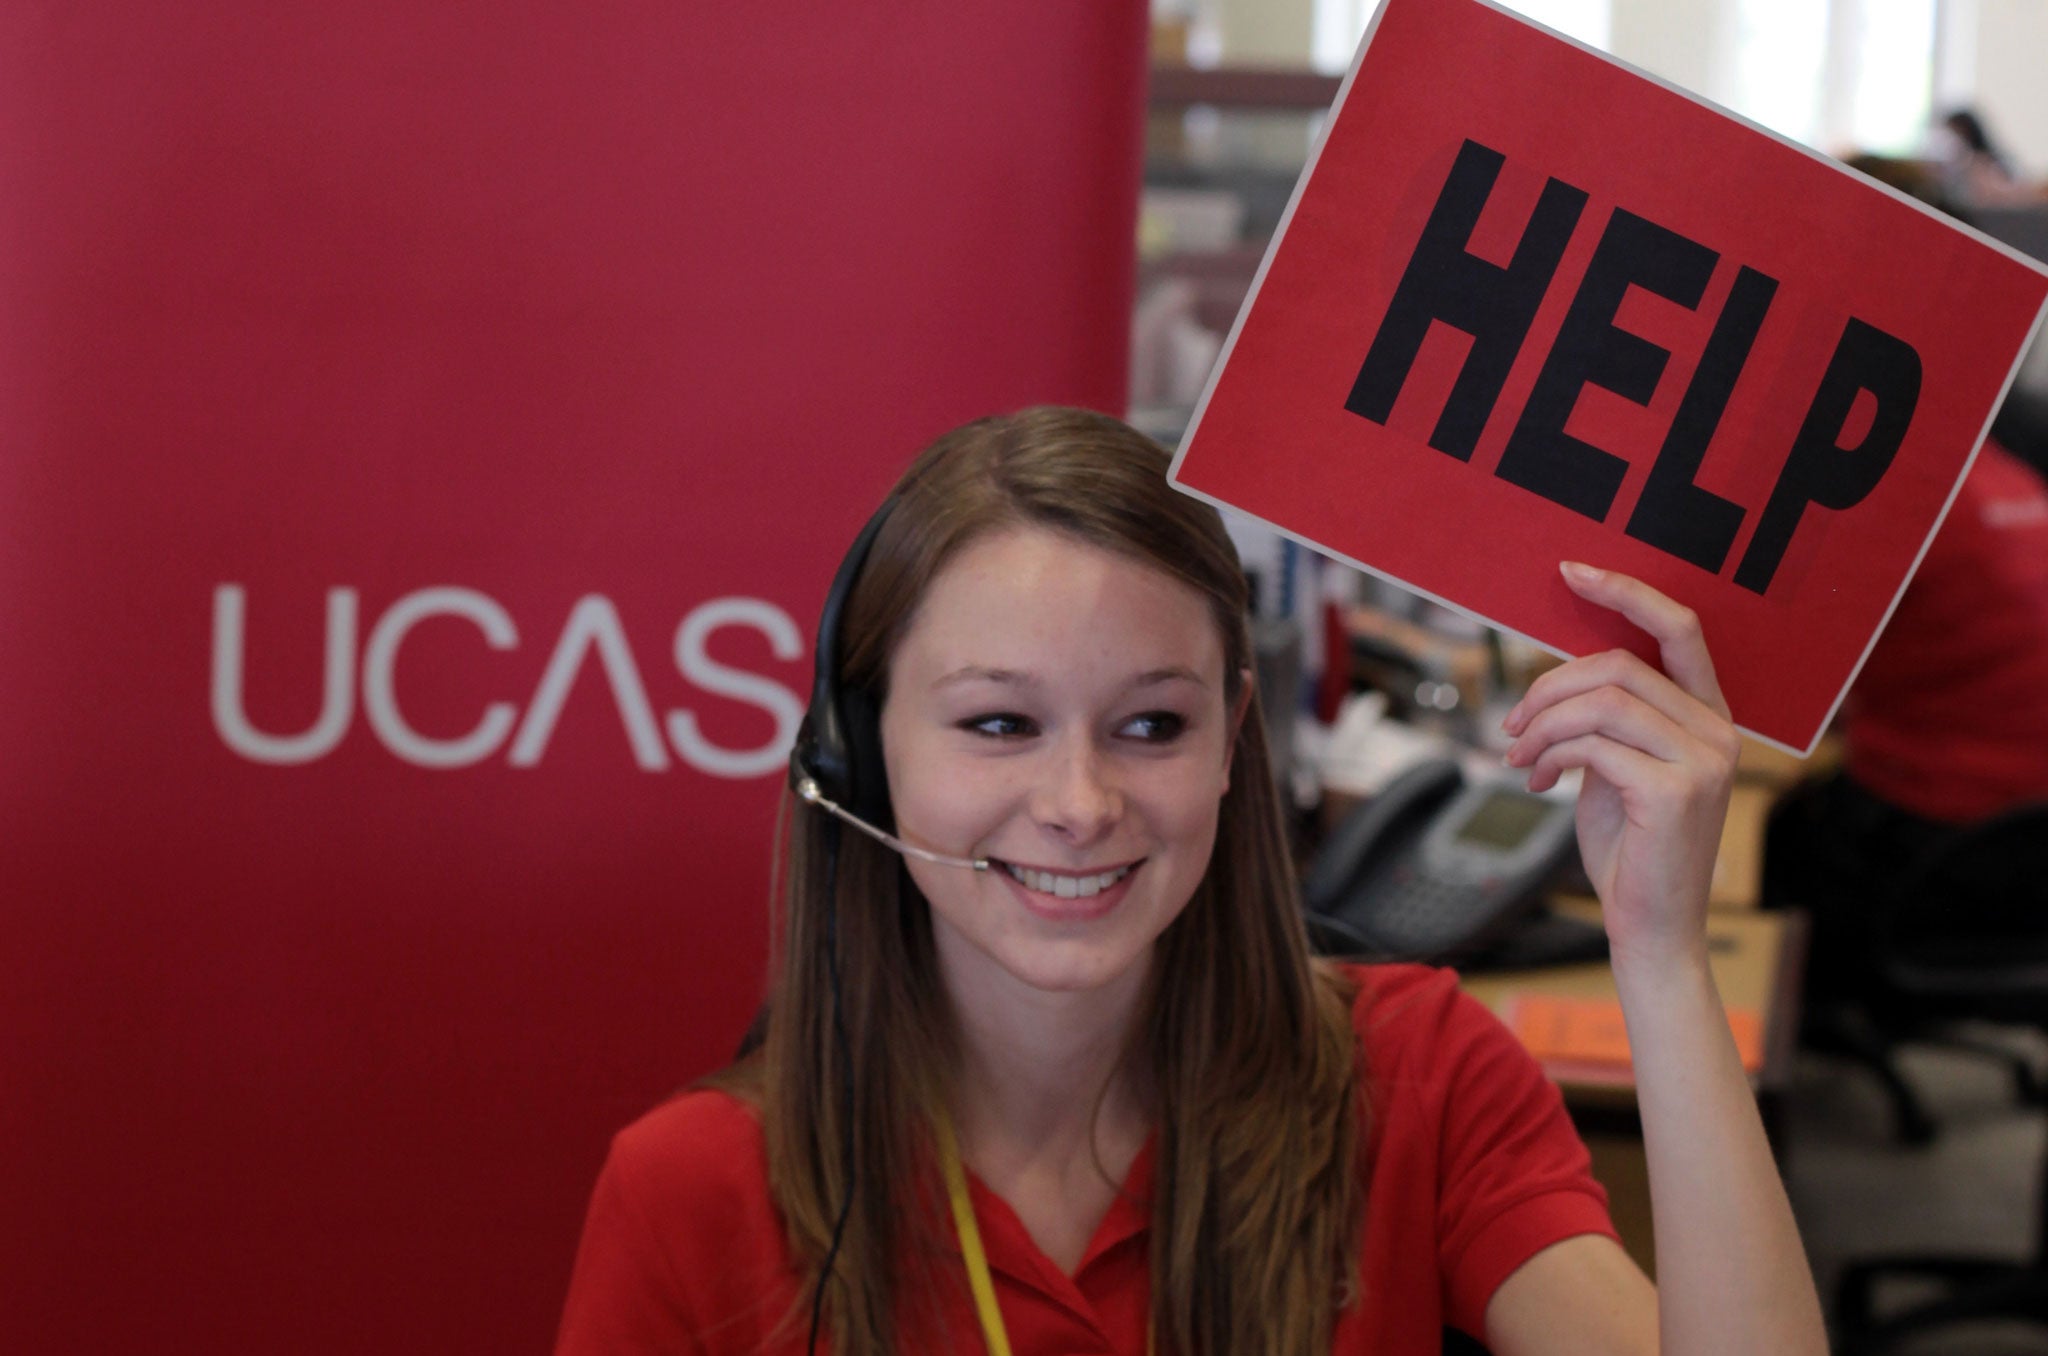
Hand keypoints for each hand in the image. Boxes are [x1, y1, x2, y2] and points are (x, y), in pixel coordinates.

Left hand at [1499, 563, 1738, 967]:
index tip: (1571, 571)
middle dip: (1550, 685)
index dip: (1625, 591)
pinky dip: (1550, 755)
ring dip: (1543, 725)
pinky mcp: (1675, 792)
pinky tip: (1537, 781)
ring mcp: (1704, 761)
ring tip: (1519, 756)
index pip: (1679, 628)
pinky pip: (1593, 745)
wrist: (1652, 929)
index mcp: (1710, 717)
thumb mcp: (1617, 769)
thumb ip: (1606, 721)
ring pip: (1601, 702)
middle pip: (1620, 665)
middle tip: (1512, 724)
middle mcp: (1719, 732)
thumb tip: (1554, 682)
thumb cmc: (1631, 849)